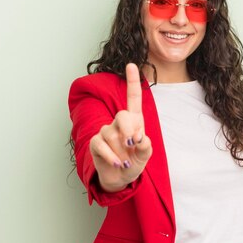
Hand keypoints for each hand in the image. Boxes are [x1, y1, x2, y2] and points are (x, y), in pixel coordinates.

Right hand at [88, 63, 152, 191]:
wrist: (120, 178)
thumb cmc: (133, 161)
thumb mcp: (145, 155)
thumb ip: (146, 146)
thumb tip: (138, 138)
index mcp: (134, 121)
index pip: (133, 98)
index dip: (132, 81)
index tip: (131, 64)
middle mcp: (119, 123)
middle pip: (122, 115)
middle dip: (128, 129)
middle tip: (132, 144)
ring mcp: (106, 132)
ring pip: (111, 134)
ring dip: (120, 150)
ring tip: (125, 161)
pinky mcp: (96, 143)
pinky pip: (101, 144)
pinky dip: (111, 155)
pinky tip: (117, 163)